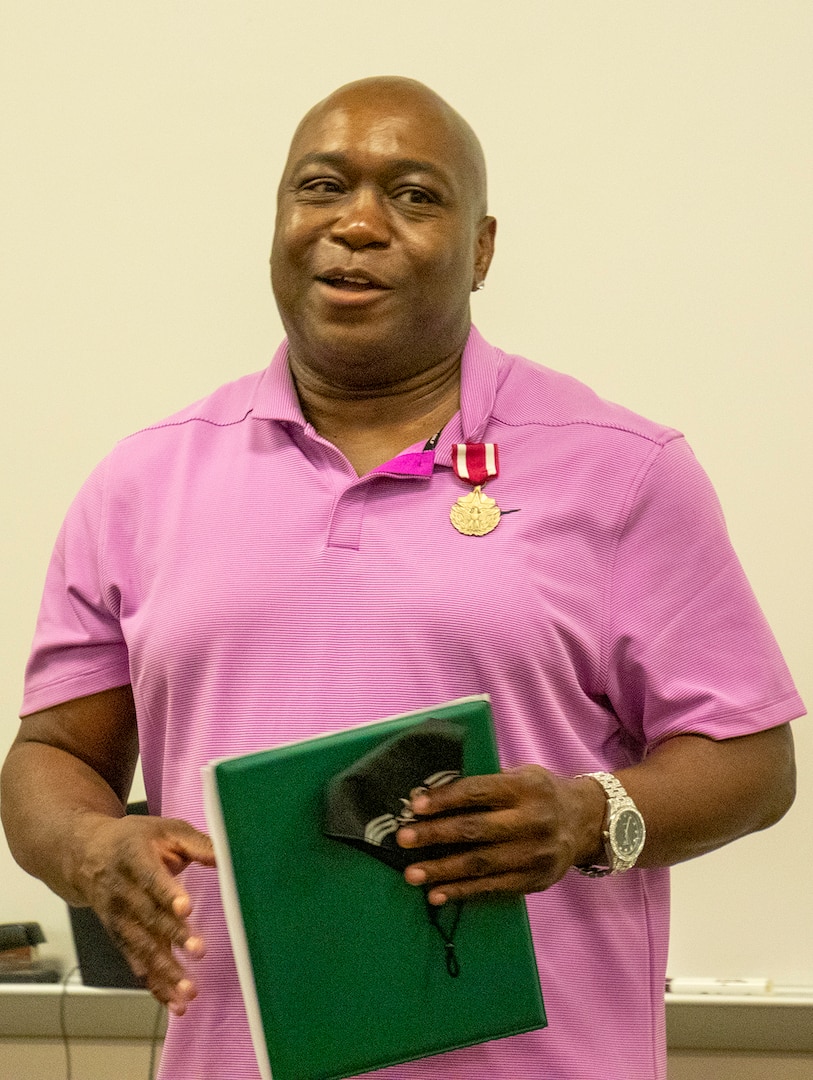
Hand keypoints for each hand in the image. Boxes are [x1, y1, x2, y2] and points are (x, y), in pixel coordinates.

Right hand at [74, 814, 215, 1014]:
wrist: (86, 855)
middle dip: (173, 935)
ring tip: (189, 991)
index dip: (167, 893)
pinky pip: (136, 962)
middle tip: (199, 950)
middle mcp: (121, 890)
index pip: (151, 876)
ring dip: (165, 970)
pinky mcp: (119, 936)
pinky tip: (171, 1002)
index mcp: (133, 856)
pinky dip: (153, 984)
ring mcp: (117, 917)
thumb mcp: (165, 829)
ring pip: (142, 946)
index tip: (185, 908)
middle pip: (148, 916)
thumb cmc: (136, 839)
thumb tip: (229, 857)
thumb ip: (197, 843)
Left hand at [396, 766, 603, 904]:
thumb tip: (434, 794)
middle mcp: (533, 820)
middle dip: (435, 835)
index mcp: (526, 787)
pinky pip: (493, 888)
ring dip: (442, 870)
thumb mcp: (522, 775)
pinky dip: (462, 892)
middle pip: (476, 830)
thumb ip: (488, 783)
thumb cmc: (541, 793)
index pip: (478, 792)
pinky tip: (437, 894)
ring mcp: (536, 853)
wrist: (587, 822)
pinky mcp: (536, 880)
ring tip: (412, 874)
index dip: (445, 799)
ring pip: (481, 864)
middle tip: (403, 839)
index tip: (415, 806)